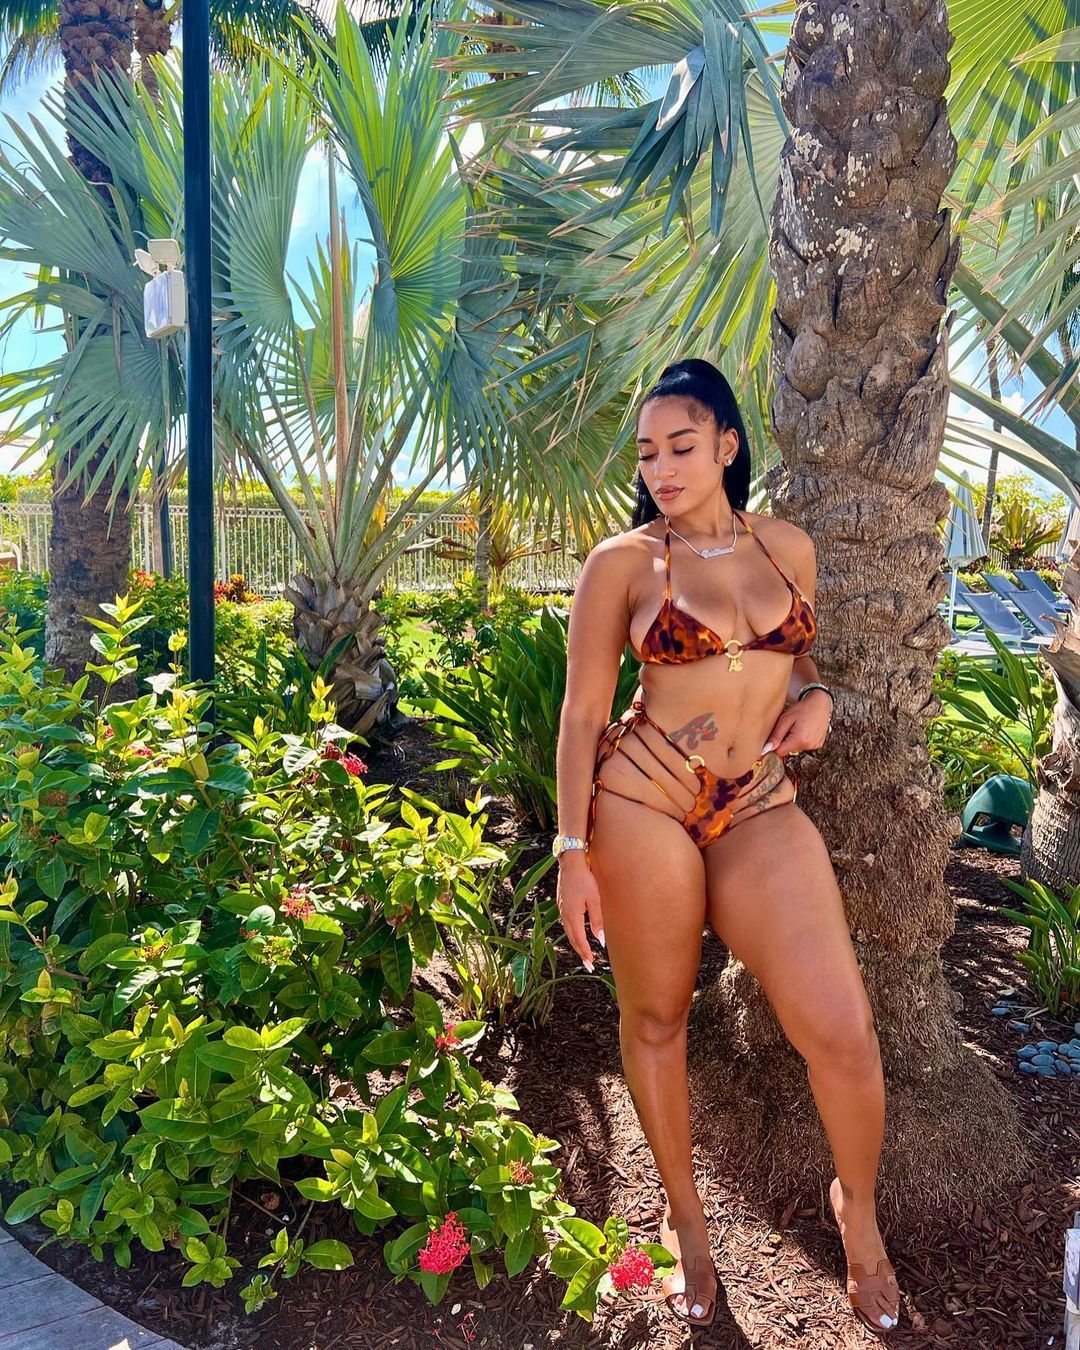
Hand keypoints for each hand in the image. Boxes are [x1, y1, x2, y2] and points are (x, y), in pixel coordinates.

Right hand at [556, 853, 603, 971]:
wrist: (571, 862)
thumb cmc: (585, 879)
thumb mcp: (595, 900)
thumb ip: (597, 920)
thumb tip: (600, 940)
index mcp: (572, 915)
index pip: (579, 940)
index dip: (585, 953)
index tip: (591, 963)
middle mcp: (564, 914)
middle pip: (572, 938)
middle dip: (580, 952)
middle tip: (588, 964)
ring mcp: (561, 908)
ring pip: (568, 931)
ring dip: (576, 943)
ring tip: (584, 952)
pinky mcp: (562, 903)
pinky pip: (567, 923)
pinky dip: (573, 932)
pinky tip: (578, 933)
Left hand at [762, 689, 831, 758]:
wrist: (821, 703)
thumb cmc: (803, 708)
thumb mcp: (785, 719)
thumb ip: (776, 736)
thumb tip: (767, 749)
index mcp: (799, 740)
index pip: (779, 752)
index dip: (774, 746)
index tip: (774, 737)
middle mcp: (808, 745)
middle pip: (788, 750)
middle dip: (784, 741)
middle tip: (788, 727)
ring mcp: (815, 745)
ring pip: (795, 749)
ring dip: (793, 740)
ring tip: (797, 727)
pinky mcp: (818, 744)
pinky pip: (804, 746)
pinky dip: (802, 740)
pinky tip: (804, 730)